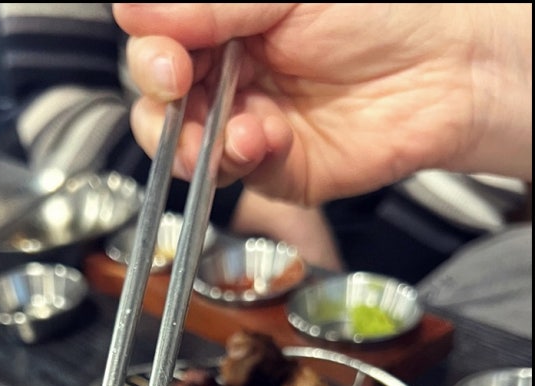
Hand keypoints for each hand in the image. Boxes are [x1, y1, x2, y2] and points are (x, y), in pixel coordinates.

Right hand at [114, 3, 531, 204]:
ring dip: (187, 140)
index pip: (156, 34)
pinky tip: (261, 140)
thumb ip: (209, 4)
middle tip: (177, 87)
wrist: (444, 71)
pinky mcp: (266, 166)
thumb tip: (134, 12)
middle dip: (159, 97)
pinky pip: (226, 174)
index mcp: (224, 15)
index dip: (150, 48)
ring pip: (177, 142)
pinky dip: (234, 160)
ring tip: (223, 129)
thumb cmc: (385, 11)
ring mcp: (241, 119)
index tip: (166, 56)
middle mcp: (226, 67)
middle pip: (154, 92)